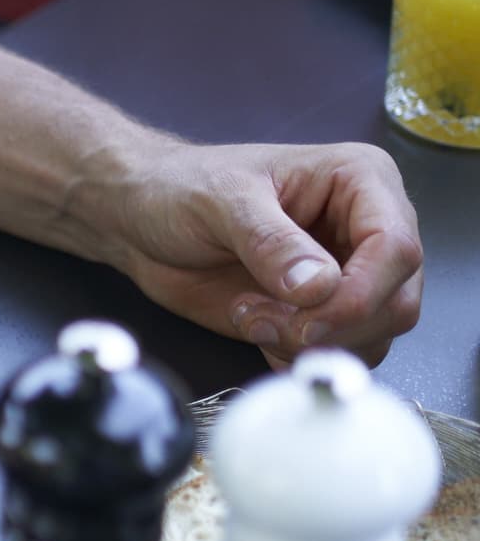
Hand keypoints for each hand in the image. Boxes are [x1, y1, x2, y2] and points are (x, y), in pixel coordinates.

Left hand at [98, 139, 422, 367]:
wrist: (143, 220)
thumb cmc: (182, 190)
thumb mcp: (222, 203)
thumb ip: (271, 244)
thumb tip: (319, 286)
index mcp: (361, 182)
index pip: (397, 249)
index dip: (359, 294)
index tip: (305, 318)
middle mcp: (364, 229)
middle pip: (395, 301)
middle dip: (332, 326)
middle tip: (262, 319)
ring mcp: (344, 274)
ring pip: (371, 335)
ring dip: (309, 344)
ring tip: (251, 317)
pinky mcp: (315, 312)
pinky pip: (334, 352)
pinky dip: (297, 358)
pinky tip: (256, 332)